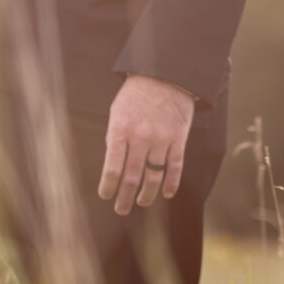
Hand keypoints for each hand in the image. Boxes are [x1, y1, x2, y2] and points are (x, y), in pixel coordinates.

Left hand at [98, 74, 194, 214]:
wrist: (165, 74)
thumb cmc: (136, 93)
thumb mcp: (117, 110)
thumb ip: (115, 136)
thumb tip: (113, 164)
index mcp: (120, 128)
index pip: (112, 167)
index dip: (108, 186)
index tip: (105, 196)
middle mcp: (140, 137)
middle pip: (132, 177)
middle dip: (125, 197)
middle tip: (121, 209)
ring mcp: (161, 139)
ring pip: (153, 177)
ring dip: (147, 195)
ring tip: (141, 203)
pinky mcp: (178, 140)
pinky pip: (175, 168)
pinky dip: (171, 184)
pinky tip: (166, 194)